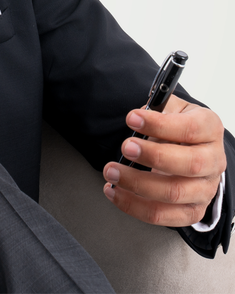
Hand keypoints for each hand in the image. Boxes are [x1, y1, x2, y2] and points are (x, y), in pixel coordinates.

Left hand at [102, 95, 225, 226]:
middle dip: (152, 156)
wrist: (194, 149)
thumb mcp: (173, 108)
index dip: (159, 124)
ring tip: (112, 172)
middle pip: (189, 164)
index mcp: (209, 129)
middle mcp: (213, 161)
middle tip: (125, 147)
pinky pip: (164, 216)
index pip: (189, 129)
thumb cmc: (179, 127)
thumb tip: (137, 119)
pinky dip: (135, 206)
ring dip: (137, 184)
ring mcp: (205, 189)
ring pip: (174, 193)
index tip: (132, 118)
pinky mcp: (192, 210)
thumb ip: (157, 110)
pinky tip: (115, 192)